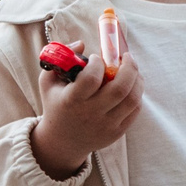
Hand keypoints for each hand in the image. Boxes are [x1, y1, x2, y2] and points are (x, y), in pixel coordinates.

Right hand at [29, 54, 142, 179]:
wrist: (61, 142)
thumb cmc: (56, 105)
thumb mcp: (49, 82)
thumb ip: (61, 58)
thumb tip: (82, 44)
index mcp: (72, 101)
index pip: (91, 78)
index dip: (97, 63)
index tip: (96, 58)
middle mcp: (90, 115)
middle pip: (119, 89)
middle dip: (129, 67)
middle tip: (126, 56)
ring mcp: (106, 125)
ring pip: (132, 99)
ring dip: (137, 79)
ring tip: (132, 69)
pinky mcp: (117, 132)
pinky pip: (134, 110)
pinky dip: (136, 94)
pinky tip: (131, 85)